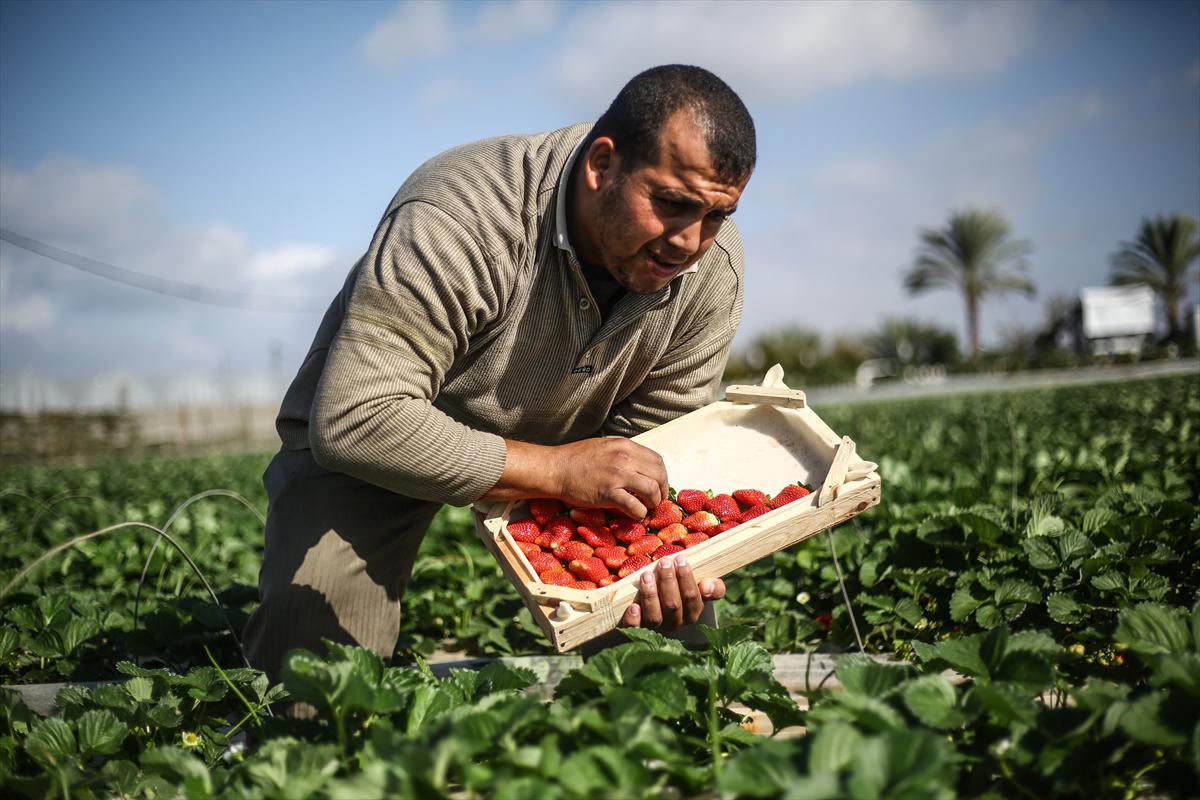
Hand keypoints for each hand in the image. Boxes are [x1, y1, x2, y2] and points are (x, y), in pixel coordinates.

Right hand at [549, 437, 668, 518]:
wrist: (554, 469)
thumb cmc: (575, 458)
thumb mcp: (604, 446)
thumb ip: (623, 454)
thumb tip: (638, 466)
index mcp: (625, 446)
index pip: (657, 460)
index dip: (662, 476)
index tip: (659, 485)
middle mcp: (625, 458)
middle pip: (659, 475)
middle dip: (662, 490)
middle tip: (657, 500)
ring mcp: (617, 475)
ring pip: (652, 491)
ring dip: (653, 502)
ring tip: (647, 507)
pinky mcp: (608, 493)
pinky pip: (635, 506)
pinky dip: (639, 513)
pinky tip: (635, 515)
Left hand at [621, 554, 725, 630]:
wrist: (656, 610)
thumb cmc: (681, 592)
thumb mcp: (699, 588)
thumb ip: (714, 587)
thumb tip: (707, 585)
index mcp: (691, 613)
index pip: (692, 598)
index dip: (687, 578)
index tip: (680, 559)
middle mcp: (674, 623)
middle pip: (673, 605)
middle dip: (668, 582)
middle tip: (663, 562)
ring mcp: (655, 628)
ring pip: (655, 617)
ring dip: (651, 595)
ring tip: (646, 575)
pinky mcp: (636, 629)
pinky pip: (635, 628)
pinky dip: (633, 619)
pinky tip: (633, 606)